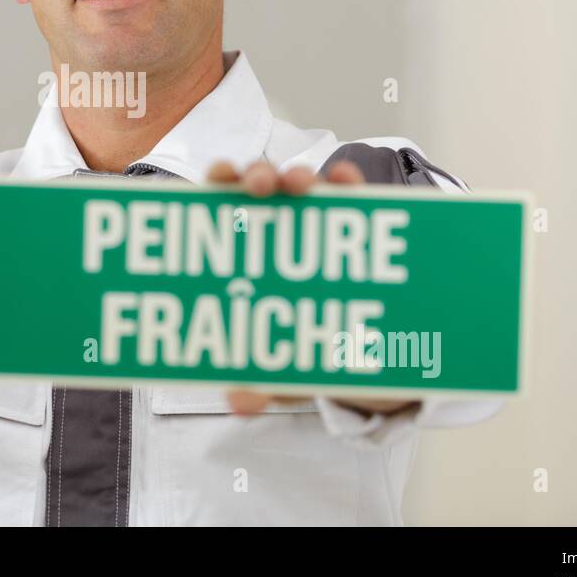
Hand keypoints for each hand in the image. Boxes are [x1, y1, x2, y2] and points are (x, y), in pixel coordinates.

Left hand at [205, 160, 420, 417]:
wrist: (364, 358)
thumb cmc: (304, 349)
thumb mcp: (281, 369)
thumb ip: (258, 381)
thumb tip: (240, 402)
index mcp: (244, 248)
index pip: (222, 204)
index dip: (215, 185)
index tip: (212, 181)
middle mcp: (278, 223)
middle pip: (260, 184)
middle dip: (256, 174)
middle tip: (259, 185)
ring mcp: (319, 218)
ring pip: (305, 184)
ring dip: (300, 175)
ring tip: (299, 184)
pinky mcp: (360, 224)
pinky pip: (353, 196)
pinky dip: (346, 182)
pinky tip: (343, 179)